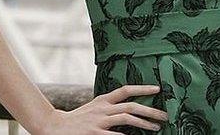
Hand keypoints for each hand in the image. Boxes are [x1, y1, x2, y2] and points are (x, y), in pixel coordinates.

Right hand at [36, 85, 167, 133]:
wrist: (55, 126)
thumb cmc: (80, 118)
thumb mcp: (96, 106)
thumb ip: (111, 105)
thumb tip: (133, 107)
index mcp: (103, 100)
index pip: (126, 90)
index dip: (143, 88)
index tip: (158, 88)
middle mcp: (103, 108)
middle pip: (131, 106)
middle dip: (150, 110)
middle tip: (164, 115)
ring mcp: (98, 121)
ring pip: (126, 118)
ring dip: (144, 123)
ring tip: (155, 127)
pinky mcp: (94, 133)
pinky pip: (114, 134)